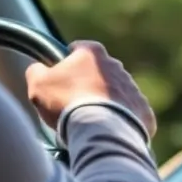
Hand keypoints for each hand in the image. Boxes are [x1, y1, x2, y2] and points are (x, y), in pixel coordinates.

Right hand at [25, 40, 156, 138]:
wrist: (101, 131)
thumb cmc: (67, 103)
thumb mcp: (38, 84)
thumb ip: (36, 71)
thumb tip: (38, 69)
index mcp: (93, 53)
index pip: (77, 49)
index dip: (66, 62)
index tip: (60, 78)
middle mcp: (117, 66)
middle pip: (98, 73)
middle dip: (87, 85)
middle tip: (72, 106)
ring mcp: (134, 89)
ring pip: (115, 94)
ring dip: (104, 104)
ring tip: (90, 123)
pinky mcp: (144, 112)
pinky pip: (130, 115)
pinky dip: (120, 122)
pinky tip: (108, 132)